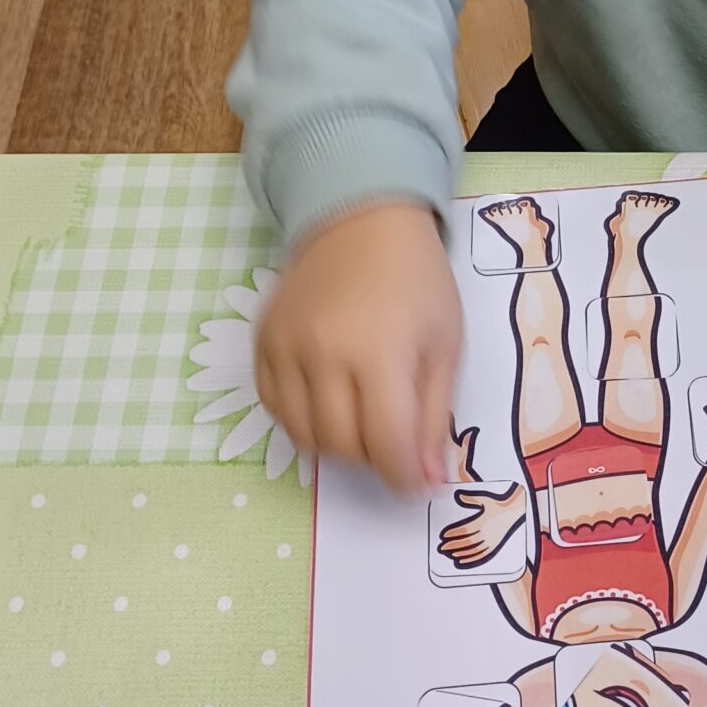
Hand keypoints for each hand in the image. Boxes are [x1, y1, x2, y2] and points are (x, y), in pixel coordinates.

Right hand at [255, 202, 461, 496]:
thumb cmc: (416, 282)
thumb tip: (425, 481)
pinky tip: (326, 399)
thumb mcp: (445, 344)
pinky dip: (301, 420)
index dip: (403, 477)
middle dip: (372, 458)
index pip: (385, 443)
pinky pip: (273, 409)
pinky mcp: (261, 342)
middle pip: (342, 447)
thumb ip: (434, 416)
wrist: (361, 223)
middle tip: (391, 438)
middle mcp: (324, 353)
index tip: (414, 483)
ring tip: (361, 416)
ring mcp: (285, 348)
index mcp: (380, 352)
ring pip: (303, 437)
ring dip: (336, 444)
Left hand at [437, 481, 525, 566]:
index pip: (464, 530)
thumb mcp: (485, 498)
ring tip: (449, 554)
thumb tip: (458, 496)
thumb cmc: (501, 504)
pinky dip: (470, 559)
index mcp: (484, 521)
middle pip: (466, 541)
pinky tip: (461, 561)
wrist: (516, 511)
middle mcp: (487, 532)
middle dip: (453, 545)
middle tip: (441, 547)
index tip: (443, 536)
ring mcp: (491, 541)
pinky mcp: (494, 547)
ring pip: (473, 550)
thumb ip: (470, 498)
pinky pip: (481, 555)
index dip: (452, 534)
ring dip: (459, 553)